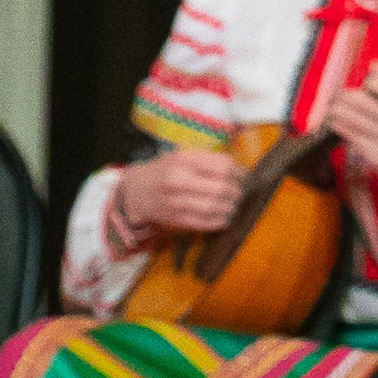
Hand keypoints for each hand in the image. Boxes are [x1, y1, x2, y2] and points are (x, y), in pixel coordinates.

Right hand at [115, 149, 245, 240]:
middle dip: (237, 192)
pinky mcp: (175, 218)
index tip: (242, 177)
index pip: (223, 166)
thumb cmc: (165, 170)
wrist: (135, 191)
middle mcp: (179, 179)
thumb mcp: (183, 155)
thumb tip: (240, 171)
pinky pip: (204, 222)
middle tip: (240, 193)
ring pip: (214, 207)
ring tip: (234, 205)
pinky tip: (224, 217)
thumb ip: (209, 160)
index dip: (239, 173)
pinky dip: (219, 221)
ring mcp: (176, 201)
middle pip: (221, 188)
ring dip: (230, 208)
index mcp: (184, 159)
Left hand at [328, 70, 377, 241]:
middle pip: (360, 101)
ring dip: (336, 112)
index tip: (363, 87)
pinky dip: (339, 128)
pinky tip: (335, 125)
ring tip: (331, 110)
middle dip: (343, 97)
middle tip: (336, 98)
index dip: (370, 84)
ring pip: (351, 118)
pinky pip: (351, 137)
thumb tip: (375, 64)